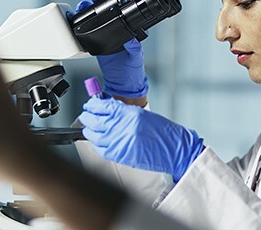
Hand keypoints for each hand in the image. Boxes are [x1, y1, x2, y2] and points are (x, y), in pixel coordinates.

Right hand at [72, 0, 148, 98]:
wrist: (122, 84)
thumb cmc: (133, 70)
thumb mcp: (136, 57)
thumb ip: (134, 48)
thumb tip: (131, 40)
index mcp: (129, 29)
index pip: (125, 9)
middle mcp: (117, 30)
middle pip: (107, 10)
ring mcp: (106, 36)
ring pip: (97, 18)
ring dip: (89, 9)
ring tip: (83, 3)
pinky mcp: (96, 44)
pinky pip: (88, 31)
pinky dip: (82, 23)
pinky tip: (78, 18)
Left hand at [78, 97, 203, 182]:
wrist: (174, 149)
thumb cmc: (162, 132)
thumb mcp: (142, 115)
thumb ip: (123, 112)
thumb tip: (106, 109)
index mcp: (128, 114)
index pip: (102, 106)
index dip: (92, 105)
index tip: (89, 105)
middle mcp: (122, 127)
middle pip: (94, 121)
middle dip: (87, 117)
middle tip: (86, 115)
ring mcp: (119, 142)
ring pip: (94, 136)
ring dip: (89, 131)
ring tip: (89, 128)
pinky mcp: (120, 155)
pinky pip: (101, 149)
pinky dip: (96, 144)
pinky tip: (97, 141)